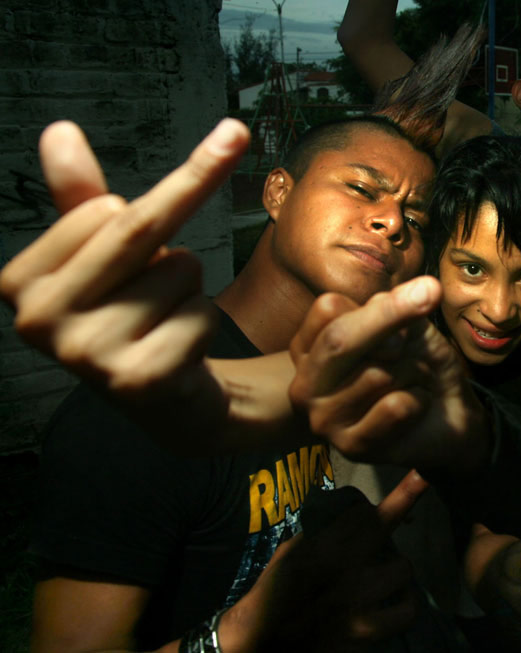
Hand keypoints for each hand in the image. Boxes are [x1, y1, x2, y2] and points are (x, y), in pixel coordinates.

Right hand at [0, 119, 248, 403]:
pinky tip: (180, 351)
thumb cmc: (130, 312)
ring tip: (162, 322)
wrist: (166, 397)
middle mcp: (39, 322)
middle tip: (174, 263)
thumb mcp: (101, 252)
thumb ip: (79, 196)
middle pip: (140, 231)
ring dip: (190, 288)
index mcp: (19, 281)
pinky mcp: (139, 381)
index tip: (143, 247)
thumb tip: (59, 131)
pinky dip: (205, 322)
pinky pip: (202, 313)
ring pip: (181, 271)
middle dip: (173, 240)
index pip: (105, 208)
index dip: (149, 212)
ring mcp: (86, 356)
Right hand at [220, 470, 428, 651]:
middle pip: (384, 528)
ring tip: (387, 578)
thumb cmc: (274, 595)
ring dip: (396, 572)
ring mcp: (356, 602)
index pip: (363, 512)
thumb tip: (358, 515)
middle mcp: (341, 569)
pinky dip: (404, 606)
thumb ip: (323, 533)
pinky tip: (396, 603)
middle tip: (377, 546)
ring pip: (402, 569)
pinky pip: (406, 611)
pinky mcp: (366, 631)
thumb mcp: (291, 554)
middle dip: (389, 526)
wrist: (261, 643)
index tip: (421, 477)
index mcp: (320, 547)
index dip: (392, 498)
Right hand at [288, 276, 490, 470]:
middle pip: (340, 339)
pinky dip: (421, 398)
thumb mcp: (408, 327)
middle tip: (426, 311)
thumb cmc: (419, 365)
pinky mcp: (351, 447)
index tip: (412, 304)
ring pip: (377, 374)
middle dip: (391, 319)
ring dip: (415, 369)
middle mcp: (306, 384)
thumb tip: (420, 290)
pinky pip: (395, 406)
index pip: (329, 308)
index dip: (377, 305)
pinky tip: (417, 405)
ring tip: (416, 380)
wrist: (450, 418)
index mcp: (310, 348)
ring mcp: (323, 419)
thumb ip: (397, 310)